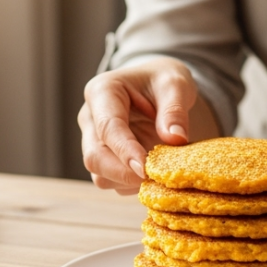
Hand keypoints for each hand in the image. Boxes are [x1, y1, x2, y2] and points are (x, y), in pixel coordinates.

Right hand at [79, 58, 198, 194]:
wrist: (157, 86)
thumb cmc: (162, 81)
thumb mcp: (175, 84)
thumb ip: (174, 110)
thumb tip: (176, 139)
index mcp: (102, 92)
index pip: (108, 127)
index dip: (125, 151)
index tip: (145, 169)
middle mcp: (91, 118)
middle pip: (94, 156)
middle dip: (123, 173)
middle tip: (157, 179)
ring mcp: (94, 141)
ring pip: (100, 174)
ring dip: (129, 181)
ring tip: (160, 173)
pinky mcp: (104, 159)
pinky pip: (112, 181)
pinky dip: (132, 185)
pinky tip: (154, 174)